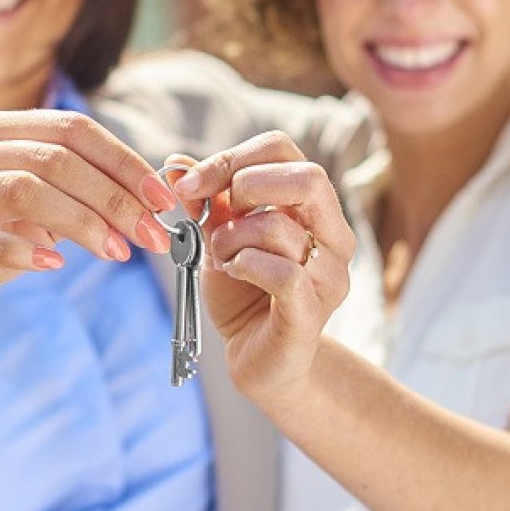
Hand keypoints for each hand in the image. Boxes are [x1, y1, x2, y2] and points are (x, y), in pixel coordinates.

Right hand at [0, 109, 177, 344]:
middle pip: (53, 158)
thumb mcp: (41, 213)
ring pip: (21, 190)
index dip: (124, 162)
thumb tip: (156, 194)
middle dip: (113, 197)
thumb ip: (85, 195)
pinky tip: (54, 267)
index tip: (163, 200)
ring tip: (115, 252)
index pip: (72, 129)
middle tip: (151, 235)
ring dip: (81, 222)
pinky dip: (22, 252)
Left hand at [169, 132, 354, 398]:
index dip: (231, 158)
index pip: (283, 150)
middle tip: (215, 216)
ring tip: (219, 258)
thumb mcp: (217, 238)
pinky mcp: (312, 312)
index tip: (189, 184)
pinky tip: (233, 273)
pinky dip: (246, 266)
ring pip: (282, 228)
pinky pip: (284, 273)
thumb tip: (176, 161)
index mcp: (311, 208)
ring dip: (231, 239)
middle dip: (246, 187)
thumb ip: (204, 201)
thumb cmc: (242, 294)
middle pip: (307, 177)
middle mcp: (333, 236)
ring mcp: (329, 275)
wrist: (257, 359)